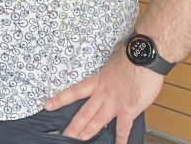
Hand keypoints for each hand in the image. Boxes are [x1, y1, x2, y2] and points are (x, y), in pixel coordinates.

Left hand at [45, 50, 164, 143]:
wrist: (143, 57)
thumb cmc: (129, 55)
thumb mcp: (111, 61)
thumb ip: (107, 71)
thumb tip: (109, 70)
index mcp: (97, 81)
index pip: (73, 92)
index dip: (60, 100)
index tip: (47, 105)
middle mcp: (102, 94)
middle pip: (84, 113)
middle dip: (73, 126)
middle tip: (64, 135)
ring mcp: (114, 103)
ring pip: (97, 121)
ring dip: (88, 133)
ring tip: (79, 141)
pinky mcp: (128, 109)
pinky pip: (123, 127)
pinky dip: (121, 138)